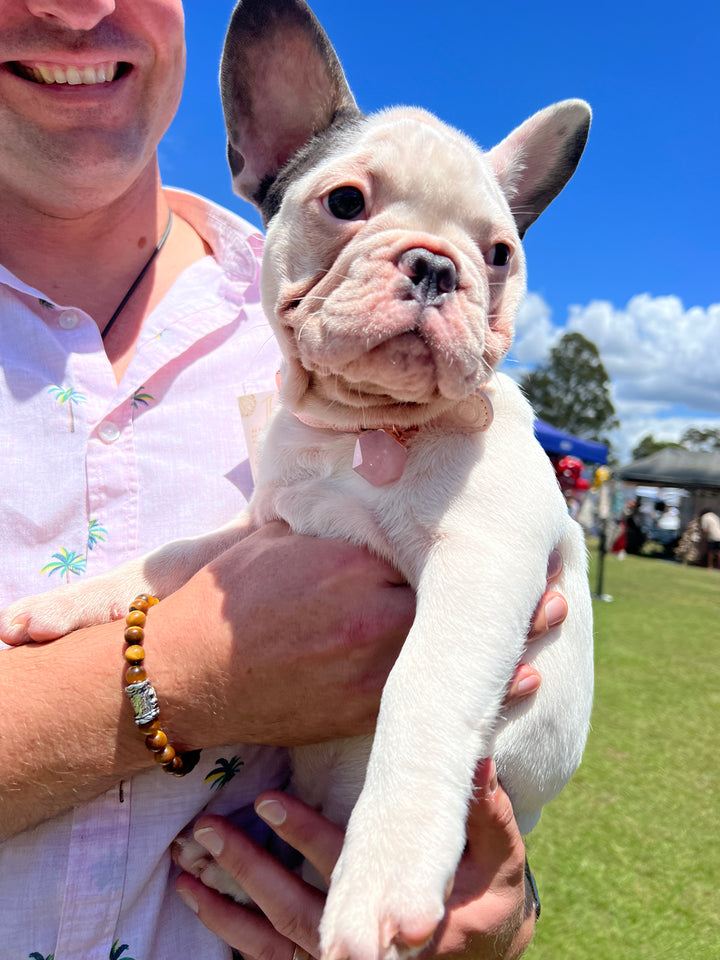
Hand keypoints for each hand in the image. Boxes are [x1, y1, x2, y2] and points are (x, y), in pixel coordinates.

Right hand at [166, 532, 564, 749]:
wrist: (186, 676)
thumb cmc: (228, 601)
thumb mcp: (277, 539)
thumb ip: (330, 520)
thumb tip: (367, 482)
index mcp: (347, 562)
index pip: (423, 545)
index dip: (466, 539)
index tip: (502, 527)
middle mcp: (368, 613)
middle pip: (451, 597)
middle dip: (505, 588)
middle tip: (556, 572)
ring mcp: (368, 667)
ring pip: (454, 651)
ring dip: (511, 637)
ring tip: (554, 615)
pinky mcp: (362, 711)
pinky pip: (432, 703)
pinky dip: (482, 694)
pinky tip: (521, 682)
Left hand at [174, 758, 534, 959]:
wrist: (484, 950)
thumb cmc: (492, 894)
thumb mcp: (501, 855)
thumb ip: (489, 811)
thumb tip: (482, 759)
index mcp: (413, 920)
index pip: (351, 875)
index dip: (308, 839)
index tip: (270, 800)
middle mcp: (371, 953)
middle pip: (298, 910)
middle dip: (251, 868)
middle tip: (209, 828)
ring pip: (274, 938)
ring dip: (228, 899)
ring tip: (188, 858)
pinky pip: (268, 956)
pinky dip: (229, 928)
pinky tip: (194, 894)